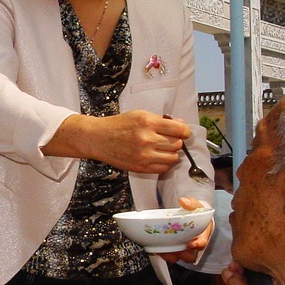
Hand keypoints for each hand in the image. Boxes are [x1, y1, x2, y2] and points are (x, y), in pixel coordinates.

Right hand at [52, 110, 189, 173]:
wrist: (99, 138)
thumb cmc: (119, 125)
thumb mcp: (140, 115)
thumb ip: (161, 121)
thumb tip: (181, 125)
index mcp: (148, 123)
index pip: (179, 129)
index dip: (185, 131)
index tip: (183, 132)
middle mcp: (146, 139)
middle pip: (177, 144)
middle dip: (177, 141)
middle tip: (170, 139)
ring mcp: (143, 155)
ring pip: (173, 158)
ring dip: (172, 153)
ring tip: (164, 149)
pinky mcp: (140, 167)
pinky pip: (163, 169)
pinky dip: (165, 163)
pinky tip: (159, 157)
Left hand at [159, 196, 213, 264]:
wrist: (194, 218)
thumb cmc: (196, 213)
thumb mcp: (196, 206)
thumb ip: (191, 203)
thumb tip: (183, 201)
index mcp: (202, 236)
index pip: (202, 243)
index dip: (197, 245)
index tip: (190, 244)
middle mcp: (193, 246)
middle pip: (189, 256)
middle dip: (181, 254)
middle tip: (172, 248)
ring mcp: (184, 249)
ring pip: (178, 258)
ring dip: (169, 255)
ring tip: (160, 249)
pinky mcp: (175, 250)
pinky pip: (169, 255)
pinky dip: (162, 253)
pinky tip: (155, 247)